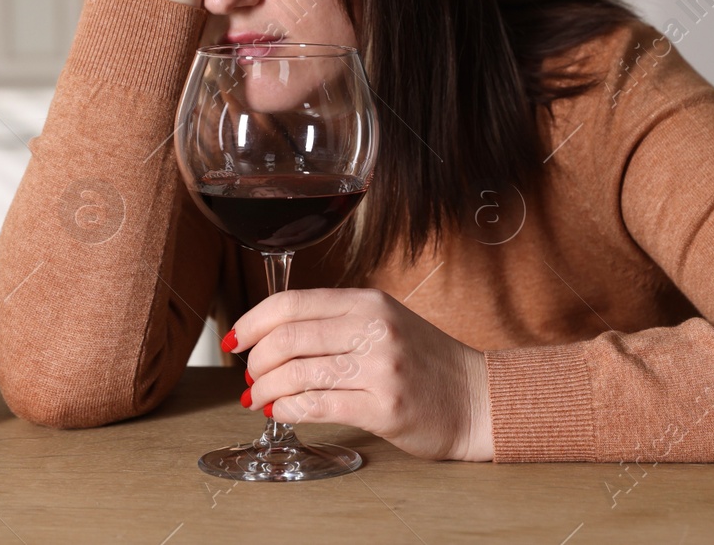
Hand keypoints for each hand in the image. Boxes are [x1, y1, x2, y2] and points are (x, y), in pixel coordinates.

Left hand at [230, 288, 493, 461]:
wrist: (477, 398)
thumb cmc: (426, 363)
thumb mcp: (384, 322)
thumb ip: (335, 321)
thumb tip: (271, 335)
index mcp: (369, 302)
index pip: (292, 303)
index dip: (253, 321)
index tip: (236, 338)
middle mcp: (374, 328)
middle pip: (288, 338)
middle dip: (256, 361)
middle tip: (249, 376)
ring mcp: (380, 367)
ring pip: (297, 373)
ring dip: (266, 389)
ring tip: (260, 398)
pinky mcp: (384, 407)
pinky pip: (317, 405)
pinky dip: (289, 410)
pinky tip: (282, 412)